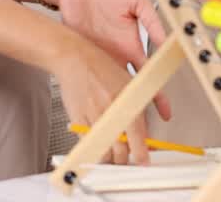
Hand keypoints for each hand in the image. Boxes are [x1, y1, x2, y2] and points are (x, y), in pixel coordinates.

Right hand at [51, 40, 147, 164]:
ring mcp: (92, 116)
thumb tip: (145, 130)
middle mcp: (109, 110)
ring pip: (102, 150)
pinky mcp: (77, 120)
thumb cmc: (101, 68)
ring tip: (113, 157)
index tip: (144, 161)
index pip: (137, 135)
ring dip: (109, 158)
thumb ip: (140, 106)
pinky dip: (93, 147)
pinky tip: (98, 145)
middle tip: (128, 160)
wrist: (75, 59)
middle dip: (125, 160)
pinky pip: (86, 143)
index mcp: (125, 100)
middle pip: (119, 149)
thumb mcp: (129, 82)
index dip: (141, 152)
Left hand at [57, 0, 173, 163]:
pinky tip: (95, 106)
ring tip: (120, 124)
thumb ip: (150, 19)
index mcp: (132, 45)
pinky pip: (90, 77)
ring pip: (109, 87)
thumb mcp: (134, 1)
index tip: (165, 110)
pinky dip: (93, 92)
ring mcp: (98, 58)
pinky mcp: (82, 56)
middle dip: (137, 108)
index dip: (156, 92)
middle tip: (142, 130)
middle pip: (129, 88)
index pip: (147, 74)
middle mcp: (116, 56)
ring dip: (115, 104)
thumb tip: (164, 38)